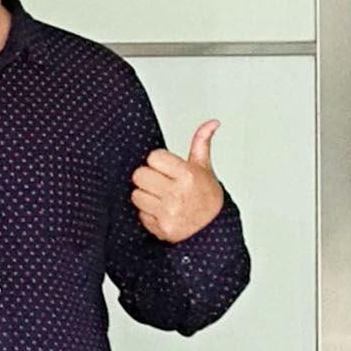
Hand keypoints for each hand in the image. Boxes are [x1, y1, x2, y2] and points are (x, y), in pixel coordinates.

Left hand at [131, 120, 225, 242]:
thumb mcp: (204, 167)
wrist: (214, 228)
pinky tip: (163, 213)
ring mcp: (169, 212)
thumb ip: (201, 143)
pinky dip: (148, 214)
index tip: (167, 168)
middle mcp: (177, 194)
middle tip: (161, 183)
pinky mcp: (161, 228)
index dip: (158, 162)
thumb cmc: (206, 195)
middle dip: (148, 178)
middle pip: (139, 175)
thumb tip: (212, 122)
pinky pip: (140, 214)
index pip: (153, 158)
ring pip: (136, 195)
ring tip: (162, 198)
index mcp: (187, 175)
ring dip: (146, 196)